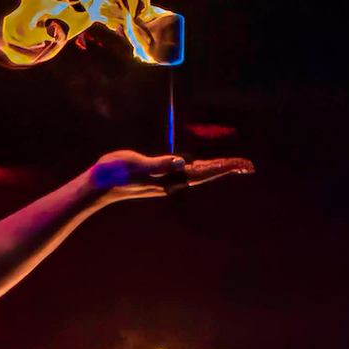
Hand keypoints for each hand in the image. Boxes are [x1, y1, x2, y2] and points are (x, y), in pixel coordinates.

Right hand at [89, 151, 254, 202]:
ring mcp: (167, 181)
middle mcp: (173, 182)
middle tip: (249, 165)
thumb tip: (182, 162)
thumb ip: (159, 164)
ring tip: (235, 165)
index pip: (204, 172)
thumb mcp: (137, 165)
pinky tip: (205, 166)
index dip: (224, 167)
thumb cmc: (115, 173)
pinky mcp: (160, 176)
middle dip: (228, 168)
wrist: (99, 186)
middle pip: (207, 174)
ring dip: (217, 169)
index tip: (243, 165)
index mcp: (171, 179)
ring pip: (199, 173)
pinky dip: (202, 167)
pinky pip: (188, 171)